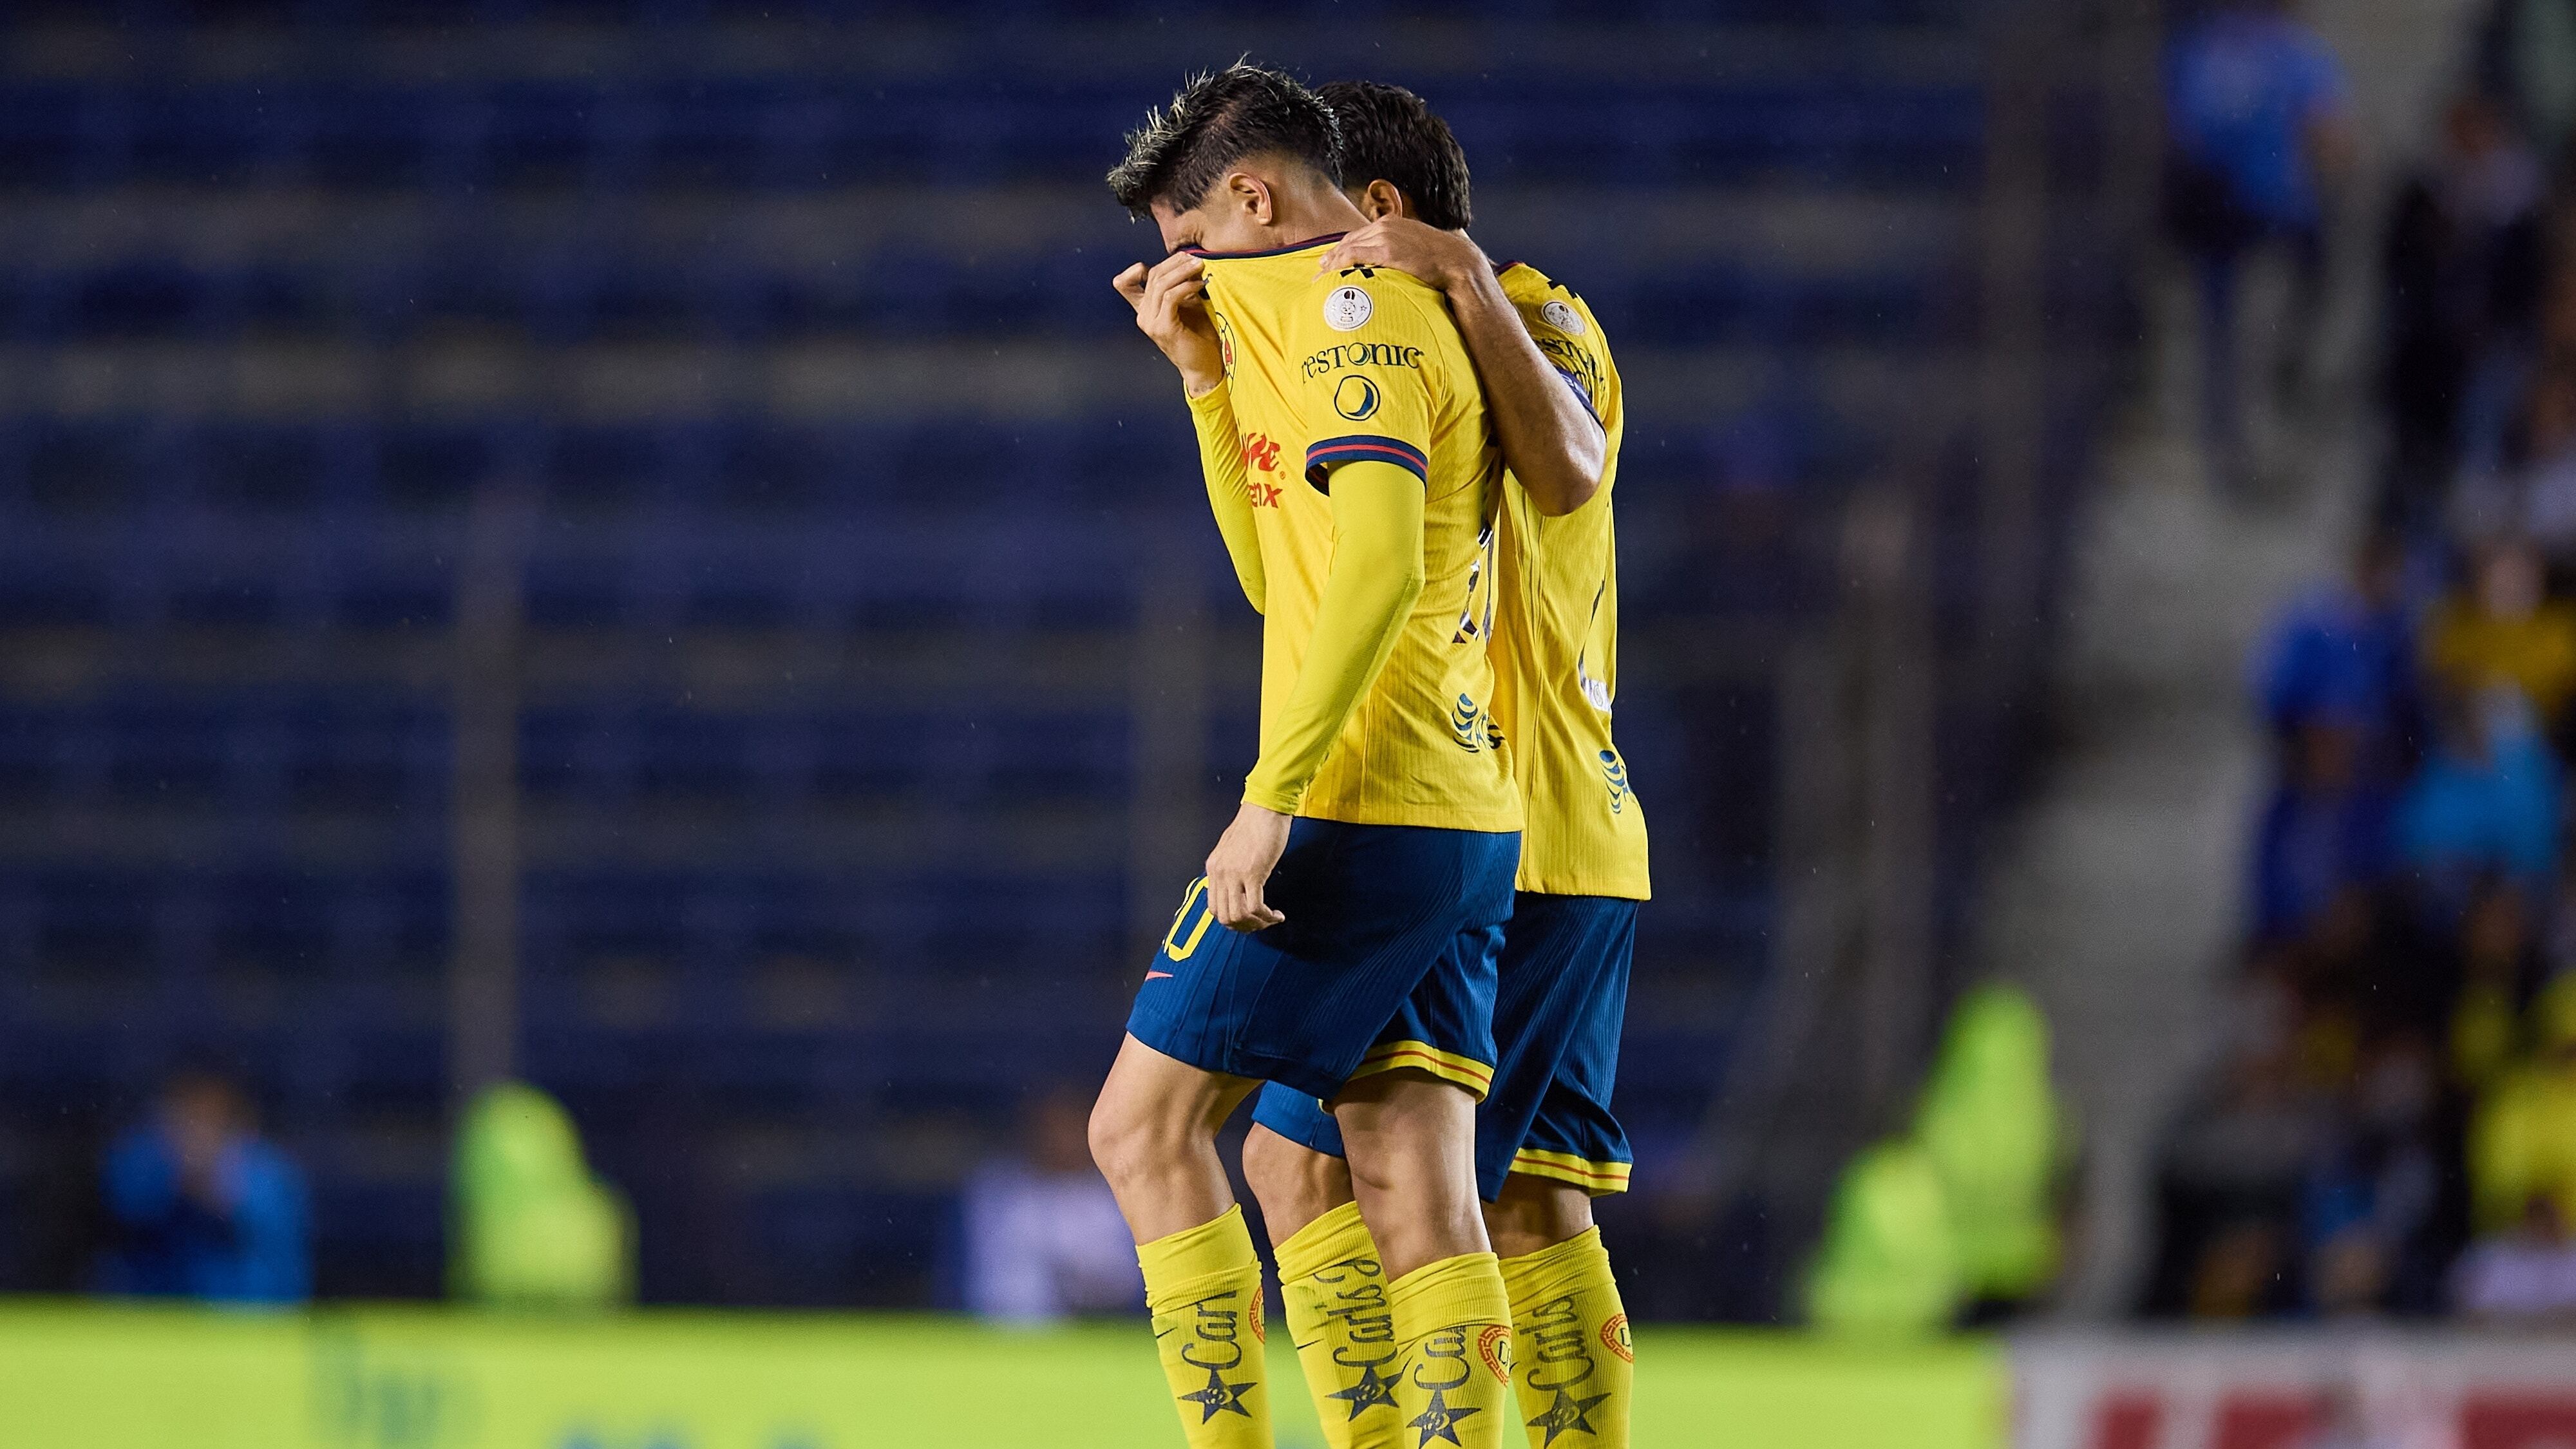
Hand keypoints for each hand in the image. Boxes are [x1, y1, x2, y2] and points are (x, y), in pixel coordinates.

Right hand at [1113, 252, 1224, 396]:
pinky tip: (1200, 284)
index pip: (1124, 283)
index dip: (1136, 268)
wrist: (1204, 365)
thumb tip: (1188, 261)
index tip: (1171, 262)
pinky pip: (1171, 297)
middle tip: (1195, 258)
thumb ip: (1181, 286)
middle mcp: (1143, 316)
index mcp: (1145, 309)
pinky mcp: (1163, 328)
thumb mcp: (1187, 304)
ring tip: (1200, 267)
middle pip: (1152, 277)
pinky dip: (1186, 286)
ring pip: (1160, 284)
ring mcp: (1150, 323)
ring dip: (1183, 272)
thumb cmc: (1198, 336)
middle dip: (1175, 263)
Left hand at [1204, 802, 1291, 931]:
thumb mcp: (1233, 848)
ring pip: (1238, 916)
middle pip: (1224, 916)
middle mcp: (1219, 872)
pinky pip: (1255, 907)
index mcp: (1214, 867)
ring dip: (1256, 924)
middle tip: (1260, 924)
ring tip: (1270, 920)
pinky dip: (1267, 917)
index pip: (1213, 907)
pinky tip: (1276, 915)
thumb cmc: (1254, 823)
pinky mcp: (1252, 873)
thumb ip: (1231, 868)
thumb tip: (1237, 887)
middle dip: (1244, 927)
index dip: (1231, 920)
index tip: (1248, 920)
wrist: (1265, 807)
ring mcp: (1234, 873)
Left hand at [1316, 217, 1487, 294]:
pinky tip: (1330, 273)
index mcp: (1391, 223)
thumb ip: (1400, 249)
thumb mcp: (1416, 247)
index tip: (1330, 260)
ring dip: (1331, 262)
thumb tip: (1390, 265)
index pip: (1359, 235)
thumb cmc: (1440, 260)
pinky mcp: (1387, 251)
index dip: (1342, 248)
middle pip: (1349, 240)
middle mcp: (1385, 226)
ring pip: (1348, 247)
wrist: (1456, 261)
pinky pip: (1354, 255)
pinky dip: (1339, 263)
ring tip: (1320, 277)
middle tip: (1319, 270)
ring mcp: (1385, 237)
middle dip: (1332, 255)